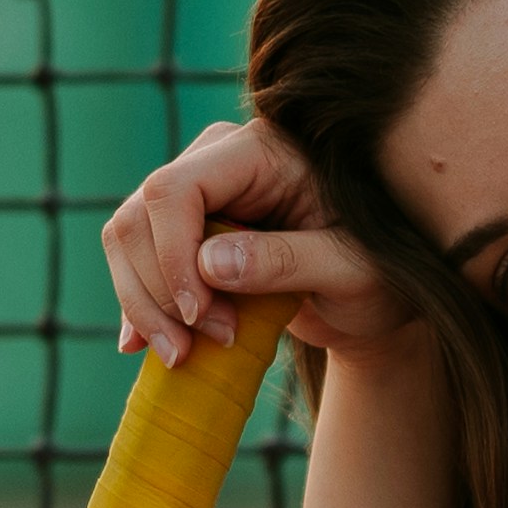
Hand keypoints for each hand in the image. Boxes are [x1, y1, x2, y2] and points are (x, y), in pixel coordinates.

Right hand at [101, 117, 414, 367]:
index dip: (172, 258)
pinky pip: (135, 262)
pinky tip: (143, 347)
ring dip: (145, 306)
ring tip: (185, 355)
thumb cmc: (381, 275)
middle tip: (208, 344)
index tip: (201, 318)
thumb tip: (207, 265)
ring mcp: (196, 194)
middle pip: (139, 217)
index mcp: (261, 151)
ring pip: (126, 240)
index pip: (175, 190)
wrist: (378, 295)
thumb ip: (287, 262)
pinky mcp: (185, 232)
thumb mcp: (350, 272)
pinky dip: (138, 307)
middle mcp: (217, 161)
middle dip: (158, 292)